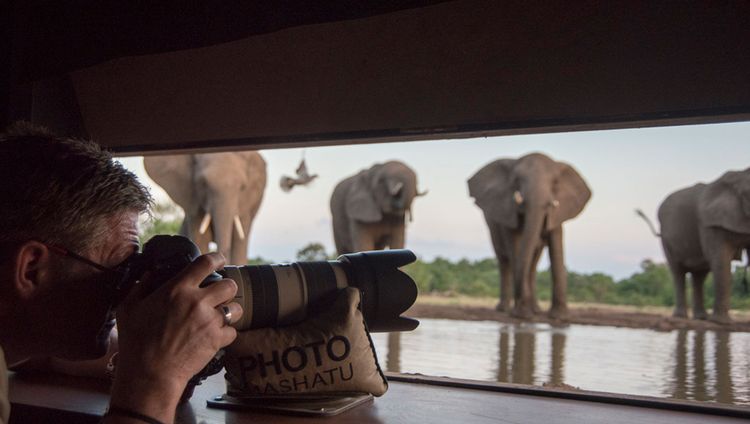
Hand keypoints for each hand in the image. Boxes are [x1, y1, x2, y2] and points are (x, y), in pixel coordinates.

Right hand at [108, 253, 242, 421]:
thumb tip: (149, 273)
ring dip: (229, 310)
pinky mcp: (216, 340)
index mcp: (177, 289)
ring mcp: (209, 321)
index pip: (206, 263)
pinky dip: (226, 333)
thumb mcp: (129, 308)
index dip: (217, 258)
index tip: (219, 260)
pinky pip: (233, 331)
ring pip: (235, 307)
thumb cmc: (136, 342)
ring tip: (219, 316)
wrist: (149, 373)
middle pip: (230, 284)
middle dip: (227, 287)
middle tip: (219, 294)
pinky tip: (215, 336)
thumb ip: (140, 286)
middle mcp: (197, 301)